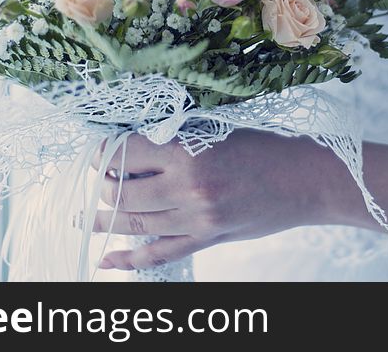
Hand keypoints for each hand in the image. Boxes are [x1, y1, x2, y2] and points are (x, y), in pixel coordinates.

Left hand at [91, 130, 348, 269]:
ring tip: (82, 219)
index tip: (97, 149)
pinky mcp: (206, 238)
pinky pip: (160, 253)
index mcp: (189, 150)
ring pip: (135, 223)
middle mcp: (187, 187)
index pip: (127, 152)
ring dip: (103, 222)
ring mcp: (196, 218)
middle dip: (102, 185)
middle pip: (123, 192)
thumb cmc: (265, 146)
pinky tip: (106, 259)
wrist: (306, 179)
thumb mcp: (218, 129)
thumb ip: (178, 140)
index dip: (105, 151)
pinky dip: (129, 258)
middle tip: (94, 179)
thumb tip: (135, 145)